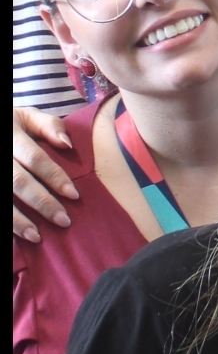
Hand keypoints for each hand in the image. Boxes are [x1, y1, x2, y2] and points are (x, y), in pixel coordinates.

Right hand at [14, 109, 77, 242]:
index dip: (54, 177)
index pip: (35, 157)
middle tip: (63, 220)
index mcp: (10, 132)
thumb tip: (67, 144)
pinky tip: (19, 234)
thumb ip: (48, 125)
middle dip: (42, 202)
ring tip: (37, 236)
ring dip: (18, 220)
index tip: (74, 195)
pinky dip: (7, 223)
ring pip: (2, 198)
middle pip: (18, 181)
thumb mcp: (26, 116)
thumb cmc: (10, 125)